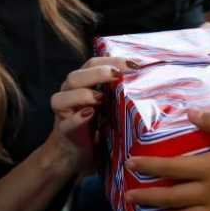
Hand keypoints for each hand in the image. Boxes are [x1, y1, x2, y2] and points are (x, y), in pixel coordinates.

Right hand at [49, 56, 130, 173]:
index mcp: (82, 81)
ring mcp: (64, 112)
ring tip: (101, 98)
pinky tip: (90, 115)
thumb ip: (119, 89)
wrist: (78, 150)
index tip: (134, 64)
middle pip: (76, 77)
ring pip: (62, 98)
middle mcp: (69, 93)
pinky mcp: (64, 131)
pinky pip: (67, 124)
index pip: (92, 63)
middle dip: (98, 73)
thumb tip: (147, 76)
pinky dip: (77, 119)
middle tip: (118, 75)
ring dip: (83, 95)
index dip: (112, 60)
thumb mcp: (110, 102)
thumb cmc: (98, 122)